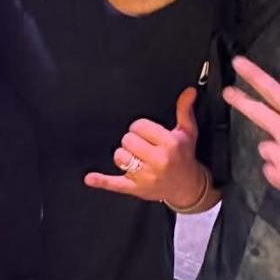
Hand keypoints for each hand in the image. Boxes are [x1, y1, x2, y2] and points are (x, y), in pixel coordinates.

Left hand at [84, 87, 205, 205]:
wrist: (187, 186)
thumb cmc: (185, 156)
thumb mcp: (188, 132)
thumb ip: (184, 110)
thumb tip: (188, 91)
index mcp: (170, 144)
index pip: (140, 126)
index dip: (140, 127)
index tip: (146, 133)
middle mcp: (158, 160)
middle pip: (128, 140)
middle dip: (133, 141)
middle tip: (143, 146)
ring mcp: (146, 176)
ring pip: (120, 157)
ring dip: (124, 156)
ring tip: (137, 158)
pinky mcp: (136, 188)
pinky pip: (115, 184)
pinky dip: (102, 181)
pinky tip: (90, 178)